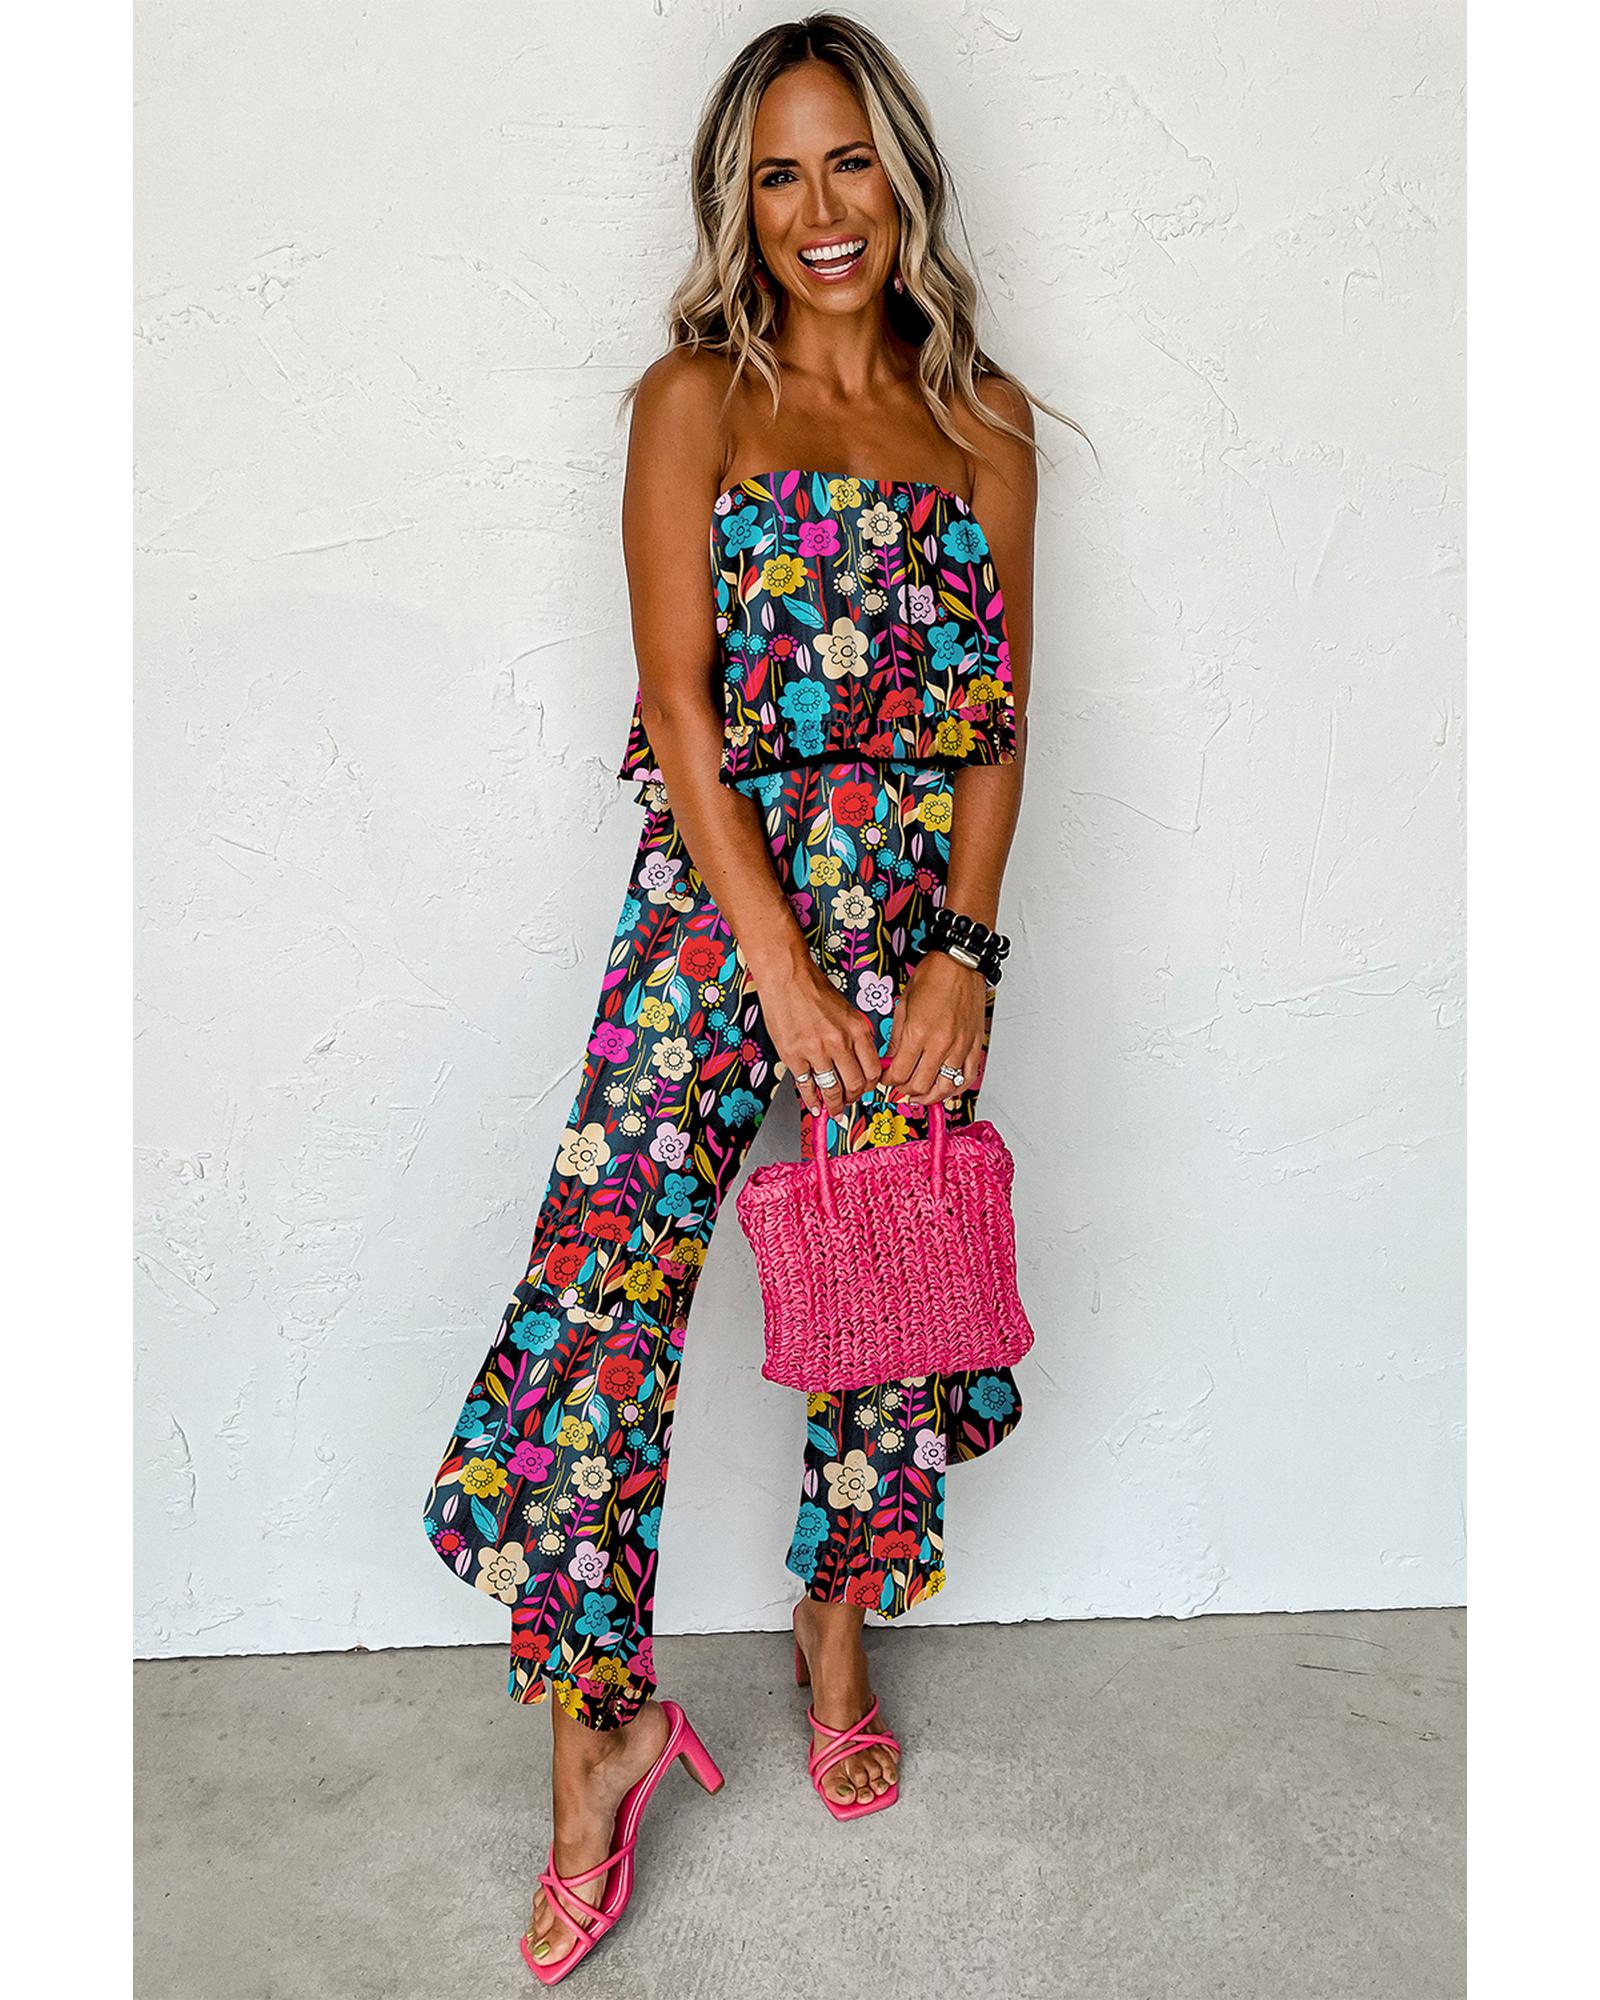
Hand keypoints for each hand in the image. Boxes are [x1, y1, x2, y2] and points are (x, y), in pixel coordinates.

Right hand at [750, 952, 882, 1120]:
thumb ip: (856, 1035)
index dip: (871, 1085)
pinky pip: (805, 1086)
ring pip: (831, 1090)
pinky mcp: (793, 1056)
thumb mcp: (848, 1010)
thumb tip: (861, 1060)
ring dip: (834, 1105)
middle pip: (855, 1084)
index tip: (866, 1089)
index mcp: (857, 1030)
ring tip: (834, 1111)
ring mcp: (815, 1051)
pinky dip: (811, 1101)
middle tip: (849, 1102)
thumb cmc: (814, 988)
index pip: (873, 1070)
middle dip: (853, 1098)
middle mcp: (839, 1042)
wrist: (786, 976)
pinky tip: (814, 1107)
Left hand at [878, 952, 987, 1106]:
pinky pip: (968, 1077)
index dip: (889, 1081)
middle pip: (920, 1085)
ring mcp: (960, 1046)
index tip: (887, 1079)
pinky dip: (956, 1088)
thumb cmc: (933, 976)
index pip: (899, 1074)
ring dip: (930, 1096)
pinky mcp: (974, 1045)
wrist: (960, 963)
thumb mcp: (903, 1005)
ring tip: (920, 1096)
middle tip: (900, 1086)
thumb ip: (897, 1038)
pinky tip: (946, 1088)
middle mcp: (940, 1043)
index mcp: (918, 1033)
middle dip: (905, 1090)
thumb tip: (891, 1059)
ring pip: (945, 1088)